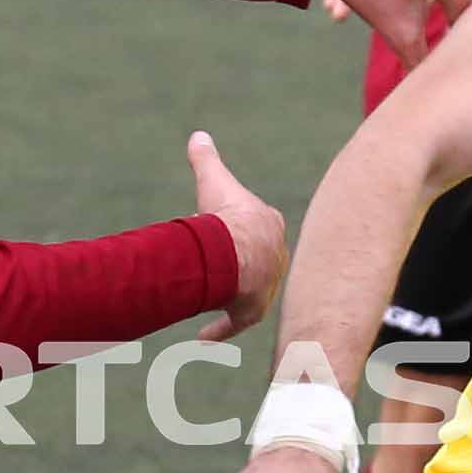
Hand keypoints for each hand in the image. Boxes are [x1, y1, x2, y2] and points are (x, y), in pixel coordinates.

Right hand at [187, 129, 286, 334]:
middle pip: (254, 262)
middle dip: (238, 265)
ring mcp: (265, 287)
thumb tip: (198, 136)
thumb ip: (206, 159)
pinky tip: (202, 336)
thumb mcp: (215, 180)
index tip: (223, 231)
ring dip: (229, 295)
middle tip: (215, 266)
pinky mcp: (251, 310)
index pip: (257, 227)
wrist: (238, 251)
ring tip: (208, 295)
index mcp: (270, 227)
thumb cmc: (228, 215)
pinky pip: (236, 321)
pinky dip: (220, 327)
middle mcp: (274, 260)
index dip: (240, 228)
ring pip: (246, 293)